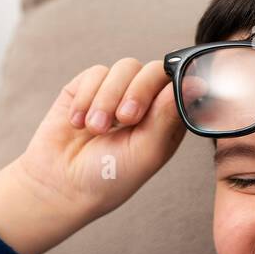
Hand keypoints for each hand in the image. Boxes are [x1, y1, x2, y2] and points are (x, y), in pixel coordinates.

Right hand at [0, 58, 186, 253]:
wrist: (59, 185)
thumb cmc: (108, 178)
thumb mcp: (146, 152)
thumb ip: (168, 115)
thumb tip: (194, 83)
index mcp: (165, 121)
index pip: (179, 86)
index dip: (170, 88)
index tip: (155, 106)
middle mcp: (144, 104)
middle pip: (154, 70)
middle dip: (138, 91)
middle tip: (124, 119)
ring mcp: (116, 94)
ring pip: (124, 68)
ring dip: (108, 99)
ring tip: (95, 129)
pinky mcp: (87, 88)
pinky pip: (95, 73)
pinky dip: (86, 98)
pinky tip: (78, 123)